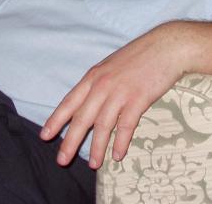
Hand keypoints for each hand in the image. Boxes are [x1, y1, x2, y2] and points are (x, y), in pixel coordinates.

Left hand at [40, 23, 187, 168]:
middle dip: (70, 141)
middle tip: (62, 160)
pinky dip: (121, 142)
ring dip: (97, 147)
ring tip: (93, 165)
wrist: (166, 46)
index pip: (69, 102)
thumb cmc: (140, 55)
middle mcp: (103, 85)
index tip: (45, 136)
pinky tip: (118, 155)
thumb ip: (100, 82)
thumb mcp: (112, 65)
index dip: (56, 120)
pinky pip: (126, 126)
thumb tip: (89, 101)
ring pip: (102, 126)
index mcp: (94, 76)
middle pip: (82, 118)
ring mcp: (120, 92)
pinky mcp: (138, 99)